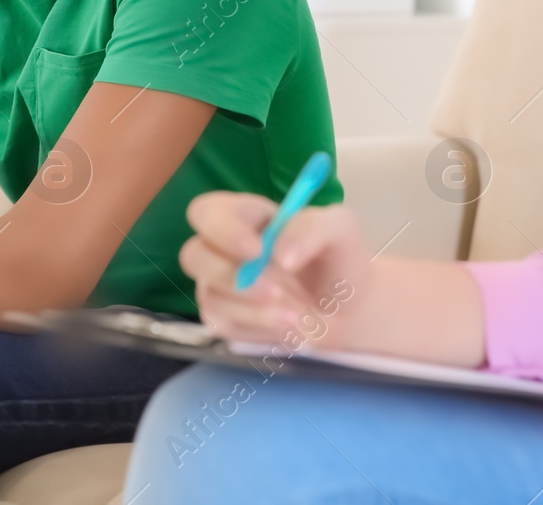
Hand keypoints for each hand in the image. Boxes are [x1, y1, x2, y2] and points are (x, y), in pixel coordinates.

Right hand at [181, 192, 373, 349]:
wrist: (349, 310)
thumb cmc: (339, 260)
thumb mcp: (340, 230)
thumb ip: (311, 228)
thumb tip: (279, 255)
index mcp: (246, 216)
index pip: (208, 212)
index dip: (222, 229)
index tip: (256, 250)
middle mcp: (225, 249)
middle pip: (193, 256)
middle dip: (232, 278)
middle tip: (275, 293)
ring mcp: (219, 287)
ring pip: (210, 296)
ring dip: (255, 310)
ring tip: (300, 316)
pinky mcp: (224, 320)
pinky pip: (223, 327)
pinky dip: (258, 329)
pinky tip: (289, 327)